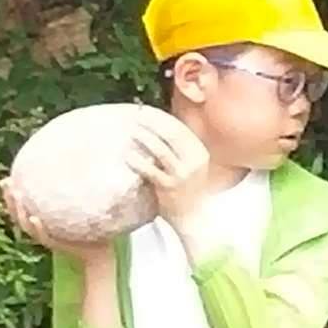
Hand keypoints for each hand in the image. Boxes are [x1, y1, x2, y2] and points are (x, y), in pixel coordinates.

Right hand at [0, 179, 105, 263]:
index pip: (20, 207)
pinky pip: (44, 237)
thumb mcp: (80, 208)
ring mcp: (47, 237)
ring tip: (17, 196)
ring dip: (19, 211)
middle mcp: (40, 229)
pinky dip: (38, 228)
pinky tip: (34, 218)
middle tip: (6, 183)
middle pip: (17, 214)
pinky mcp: (57, 246)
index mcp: (41, 221)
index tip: (5, 179)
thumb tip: (80, 165)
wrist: (99, 252)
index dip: (10, 195)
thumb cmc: (90, 229)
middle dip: (10, 199)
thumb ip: (75, 192)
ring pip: (27, 225)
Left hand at [127, 118, 214, 236]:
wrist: (193, 217)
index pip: (179, 129)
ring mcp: (182, 175)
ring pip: (161, 150)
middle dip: (152, 123)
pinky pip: (150, 171)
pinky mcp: (169, 188)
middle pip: (171, 135)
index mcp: (200, 153)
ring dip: (145, 138)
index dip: (161, 118)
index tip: (146, 111)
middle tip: (136, 116)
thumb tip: (156, 125)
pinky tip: (127, 155)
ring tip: (132, 131)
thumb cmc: (188, 188)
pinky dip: (138, 161)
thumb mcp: (191, 165)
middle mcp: (194, 162)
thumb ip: (179, 148)